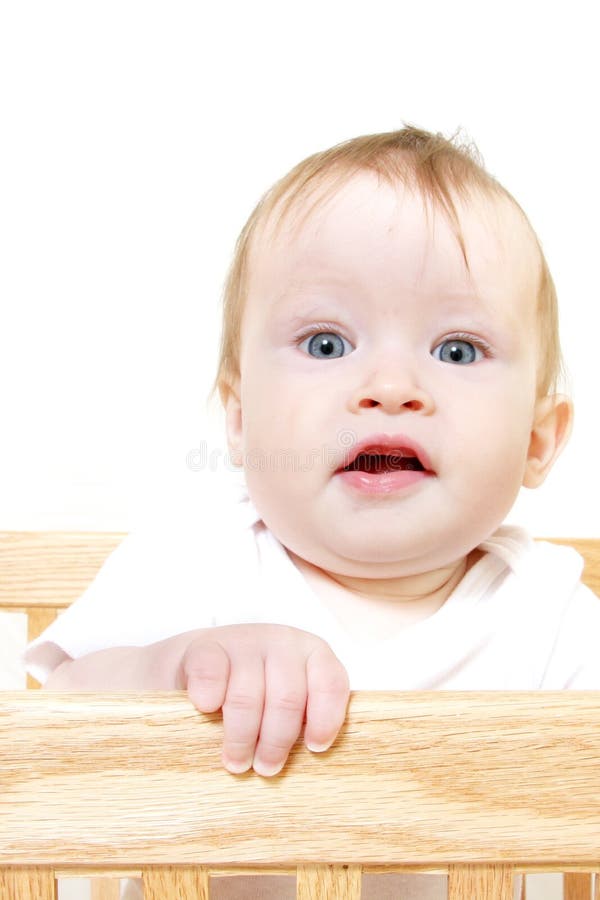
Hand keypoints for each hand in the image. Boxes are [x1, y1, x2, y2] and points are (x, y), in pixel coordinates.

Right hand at [177, 624, 349, 776]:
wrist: (208, 662)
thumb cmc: (259, 691)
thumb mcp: (289, 698)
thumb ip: (307, 718)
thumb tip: (313, 761)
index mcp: (312, 653)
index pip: (330, 683)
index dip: (325, 719)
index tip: (314, 748)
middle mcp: (282, 641)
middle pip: (287, 698)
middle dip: (277, 741)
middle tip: (266, 769)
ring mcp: (243, 640)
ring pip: (247, 696)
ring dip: (241, 736)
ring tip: (237, 761)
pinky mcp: (205, 646)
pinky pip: (211, 675)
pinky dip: (208, 698)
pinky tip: (207, 711)